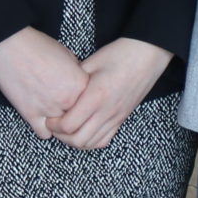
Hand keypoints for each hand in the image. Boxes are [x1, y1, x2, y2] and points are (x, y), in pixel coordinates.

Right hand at [0, 27, 88, 138]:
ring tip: (56, 113)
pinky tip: (44, 120)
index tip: (82, 99)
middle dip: (74, 113)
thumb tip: (81, 85)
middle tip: (69, 108)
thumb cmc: (39, 47)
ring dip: (60, 122)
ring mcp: (48, 109)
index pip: (91, 103)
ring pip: (63, 129)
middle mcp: (67, 100)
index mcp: (80, 84)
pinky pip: (44, 133)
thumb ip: (78, 75)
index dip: (86, 101)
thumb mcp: (69, 56)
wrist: (12, 46)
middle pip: (79, 118)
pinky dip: (45, 129)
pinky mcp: (30, 115)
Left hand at [53, 38, 173, 149]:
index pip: (68, 125)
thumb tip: (57, 92)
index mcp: (96, 96)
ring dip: (74, 140)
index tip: (49, 117)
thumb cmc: (120, 54)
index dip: (53, 125)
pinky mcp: (122, 119)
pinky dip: (90, 141)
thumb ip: (73, 80)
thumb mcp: (91, 62)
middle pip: (78, 140)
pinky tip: (84, 130)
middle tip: (54, 125)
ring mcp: (117, 117)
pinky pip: (104, 140)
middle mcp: (107, 111)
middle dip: (61, 136)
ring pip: (91, 144)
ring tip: (67, 128)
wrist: (148, 54)